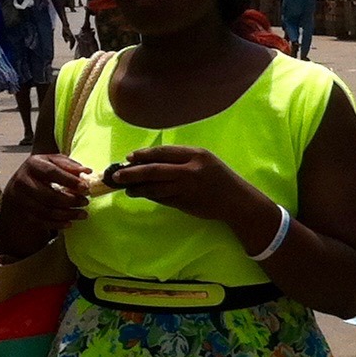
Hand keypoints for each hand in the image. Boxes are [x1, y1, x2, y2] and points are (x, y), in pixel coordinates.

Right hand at [0, 154, 91, 254]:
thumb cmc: (42, 171)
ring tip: (83, 214)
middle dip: (71, 201)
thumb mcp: (54, 162)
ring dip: (67, 214)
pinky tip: (70, 223)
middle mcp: (23, 181)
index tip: (85, 187)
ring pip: (46, 211)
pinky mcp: (22, 212)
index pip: (52, 173)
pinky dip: (57, 224)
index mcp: (33, 164)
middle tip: (85, 202)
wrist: (20, 184)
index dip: (70, 181)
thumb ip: (70, 165)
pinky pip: (41, 222)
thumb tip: (87, 171)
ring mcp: (20, 198)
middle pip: (49, 195)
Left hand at [106, 145, 252, 224]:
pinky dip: (150, 197)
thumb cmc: (219, 178)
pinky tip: (142, 195)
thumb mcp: (204, 160)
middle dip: (132, 173)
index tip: (129, 158)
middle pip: (154, 170)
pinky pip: (162, 199)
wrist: (237, 201)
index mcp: (195, 155)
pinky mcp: (186, 203)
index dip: (143, 155)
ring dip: (138, 188)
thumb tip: (150, 161)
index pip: (162, 152)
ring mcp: (187, 188)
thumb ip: (181, 159)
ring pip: (155, 187)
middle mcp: (190, 170)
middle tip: (117, 176)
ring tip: (127, 188)